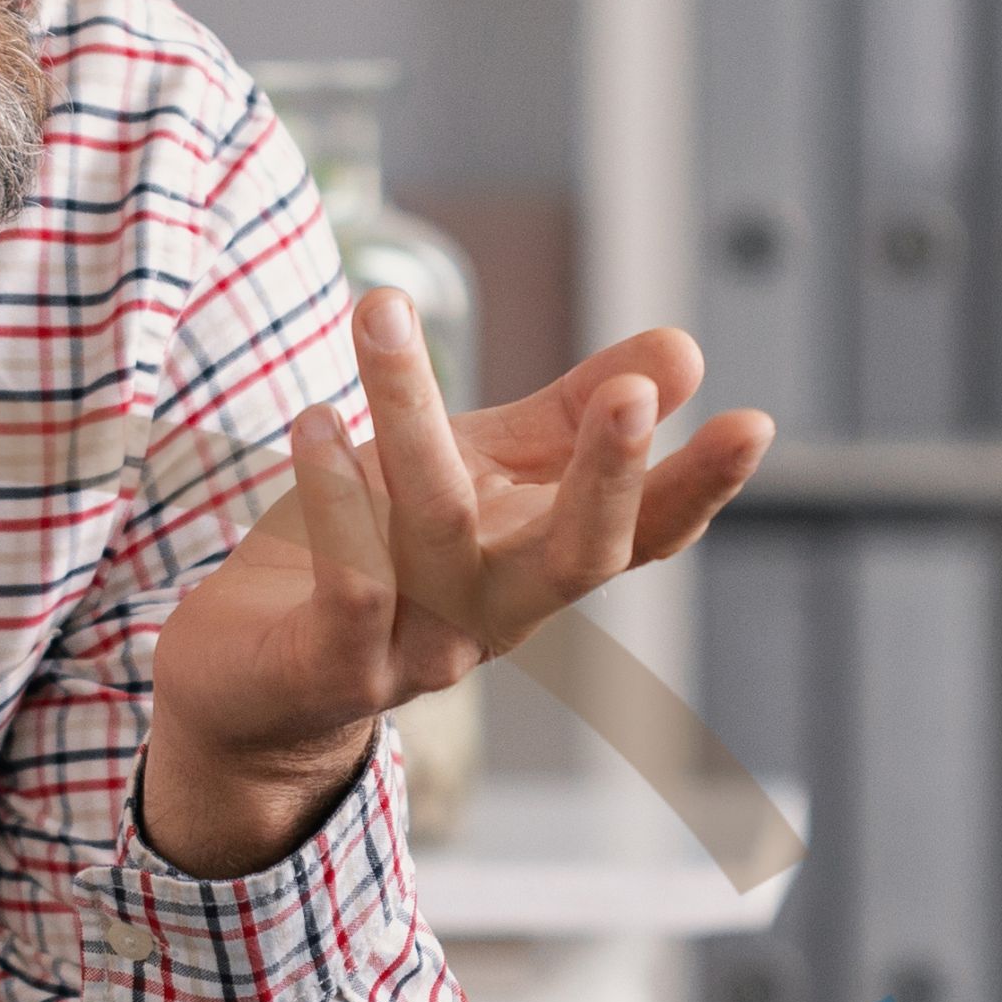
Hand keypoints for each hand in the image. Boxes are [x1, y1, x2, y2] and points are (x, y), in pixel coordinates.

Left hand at [134, 302, 772, 872]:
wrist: (246, 688)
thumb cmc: (371, 561)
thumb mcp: (474, 476)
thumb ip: (567, 418)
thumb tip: (687, 350)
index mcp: (537, 565)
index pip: (642, 534)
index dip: (699, 487)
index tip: (755, 424)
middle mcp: (494, 616)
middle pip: (576, 557)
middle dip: (609, 480)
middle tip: (634, 399)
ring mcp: (416, 651)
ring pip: (438, 535)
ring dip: (413, 417)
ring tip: (384, 313)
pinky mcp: (329, 669)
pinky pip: (346, 586)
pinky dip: (333, 501)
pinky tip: (315, 422)